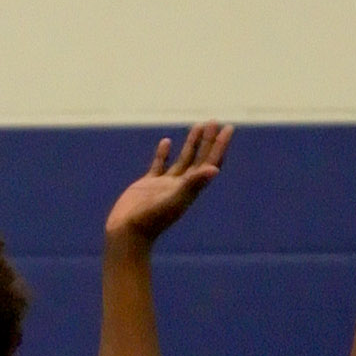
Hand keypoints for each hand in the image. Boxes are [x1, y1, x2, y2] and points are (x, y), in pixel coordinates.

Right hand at [105, 123, 232, 244]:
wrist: (127, 234)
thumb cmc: (151, 220)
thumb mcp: (173, 200)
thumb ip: (193, 184)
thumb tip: (214, 170)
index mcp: (190, 189)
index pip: (210, 163)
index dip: (220, 146)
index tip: (227, 128)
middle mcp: (181, 186)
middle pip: (199, 159)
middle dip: (208, 140)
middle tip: (214, 121)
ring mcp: (165, 185)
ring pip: (183, 160)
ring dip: (191, 144)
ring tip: (197, 126)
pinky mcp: (148, 185)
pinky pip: (159, 165)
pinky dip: (164, 153)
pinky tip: (167, 142)